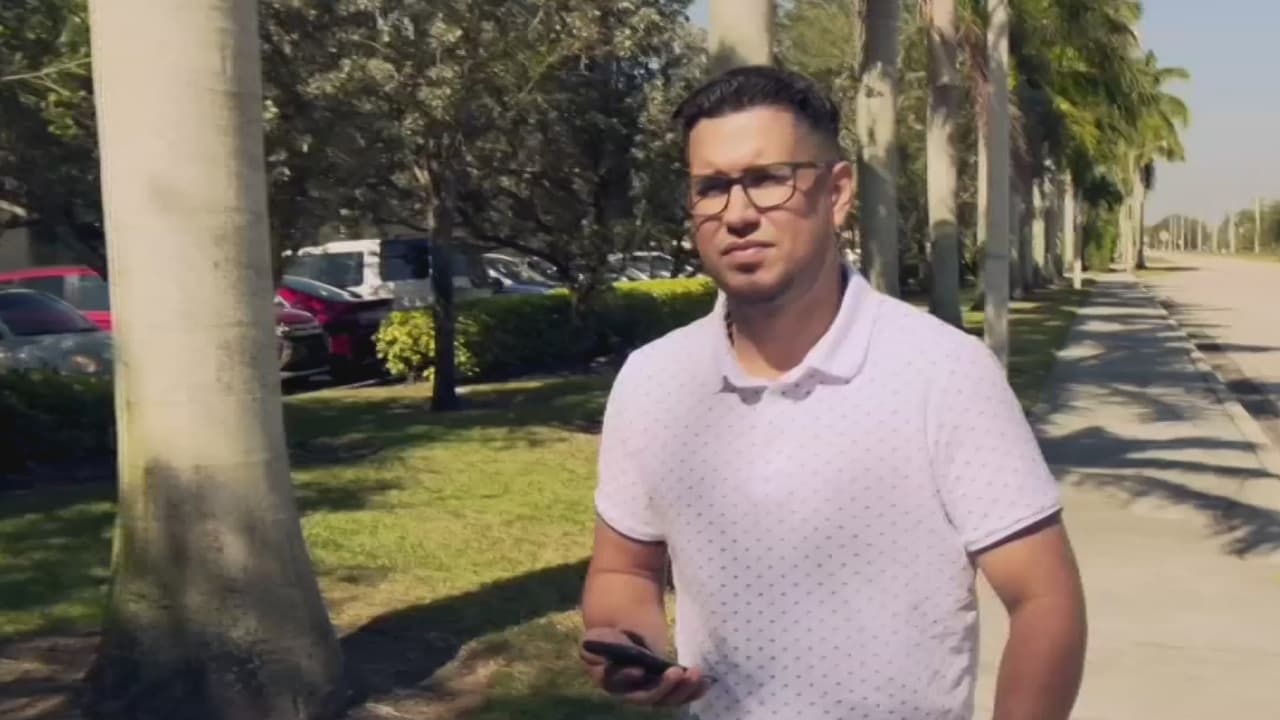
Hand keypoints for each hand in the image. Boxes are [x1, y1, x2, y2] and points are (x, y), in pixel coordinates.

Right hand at [579, 626, 712, 706]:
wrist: (624, 636)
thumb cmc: (607, 638)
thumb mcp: (594, 640)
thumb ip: (594, 647)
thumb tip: (607, 655)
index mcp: (608, 680)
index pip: (616, 683)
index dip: (627, 678)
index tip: (640, 670)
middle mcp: (630, 693)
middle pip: (646, 697)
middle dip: (663, 687)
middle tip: (676, 672)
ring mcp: (650, 693)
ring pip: (667, 699)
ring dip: (683, 690)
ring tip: (696, 674)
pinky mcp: (667, 689)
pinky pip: (680, 695)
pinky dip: (694, 691)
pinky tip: (706, 682)